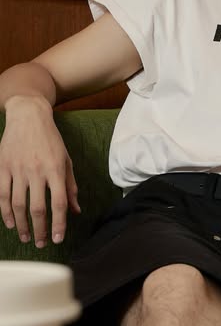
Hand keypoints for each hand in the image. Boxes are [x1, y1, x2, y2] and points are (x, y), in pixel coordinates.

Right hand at [0, 96, 80, 247]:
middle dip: (40, 230)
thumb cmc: (51, 139)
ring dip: (22, 225)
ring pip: (18, 205)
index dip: (59, 223)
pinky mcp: (3, 167)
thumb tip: (75, 210)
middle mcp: (37, 171)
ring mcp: (18, 169)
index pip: (58, 202)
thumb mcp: (66, 159)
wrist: (29, 116)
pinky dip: (5, 212)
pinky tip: (10, 223)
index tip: (58, 238)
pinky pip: (2, 195)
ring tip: (26, 237)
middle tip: (42, 243)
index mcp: (56, 169)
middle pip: (37, 208)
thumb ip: (70, 186)